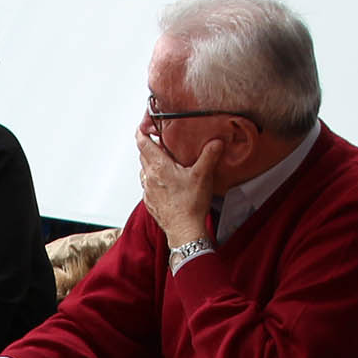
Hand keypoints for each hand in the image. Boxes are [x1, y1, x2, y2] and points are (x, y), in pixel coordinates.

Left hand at [136, 126, 221, 247]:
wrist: (184, 231)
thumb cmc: (190, 205)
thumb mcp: (203, 176)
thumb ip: (209, 156)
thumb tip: (216, 142)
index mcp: (159, 167)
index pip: (143, 143)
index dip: (141, 132)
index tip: (142, 126)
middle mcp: (149, 177)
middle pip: (142, 156)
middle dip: (148, 147)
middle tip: (156, 140)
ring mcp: (148, 191)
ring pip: (144, 171)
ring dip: (150, 164)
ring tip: (161, 161)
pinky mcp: (150, 203)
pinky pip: (147, 186)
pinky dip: (153, 180)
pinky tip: (164, 183)